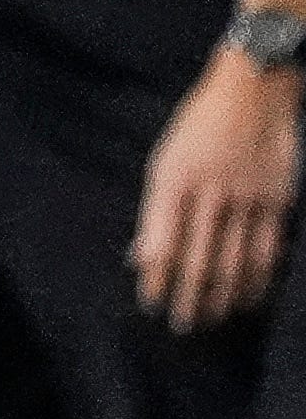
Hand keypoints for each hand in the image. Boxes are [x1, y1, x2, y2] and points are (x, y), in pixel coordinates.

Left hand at [134, 49, 297, 330]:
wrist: (252, 90)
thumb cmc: (198, 128)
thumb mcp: (163, 161)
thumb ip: (155, 212)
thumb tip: (141, 257)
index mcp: (174, 183)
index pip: (162, 245)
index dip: (156, 280)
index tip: (150, 304)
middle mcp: (211, 194)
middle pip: (199, 260)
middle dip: (188, 298)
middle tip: (181, 327)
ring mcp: (248, 198)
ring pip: (235, 260)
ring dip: (222, 296)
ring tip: (212, 320)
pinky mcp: (278, 199)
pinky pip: (268, 248)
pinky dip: (258, 278)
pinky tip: (250, 297)